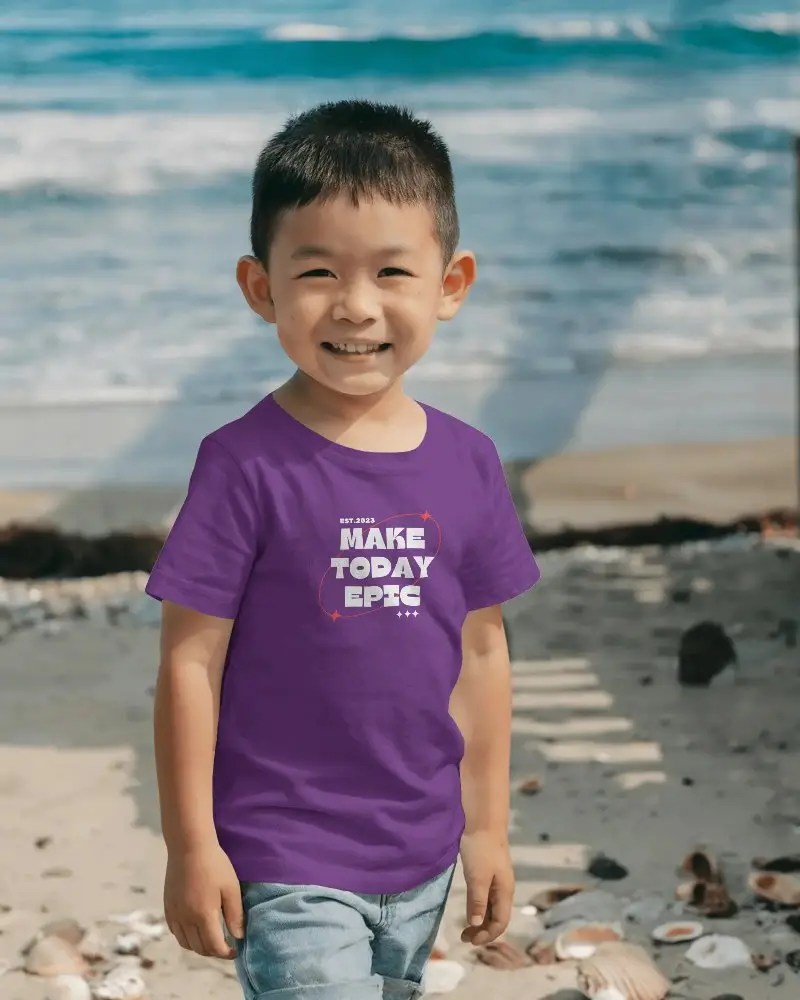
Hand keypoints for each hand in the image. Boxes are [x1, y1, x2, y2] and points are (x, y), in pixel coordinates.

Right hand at [163, 843, 243, 958]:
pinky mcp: (167, 908)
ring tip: (211, 938)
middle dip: (214, 951)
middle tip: (225, 944)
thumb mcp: (231, 888)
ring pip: (185, 943)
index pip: (214, 947)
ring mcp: (174, 914)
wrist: (189, 847)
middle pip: (199, 948)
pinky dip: (186, 937)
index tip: (235, 950)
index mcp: (203, 916)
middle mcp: (186, 919)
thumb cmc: (214, 865)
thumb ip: (234, 915)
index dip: (226, 953)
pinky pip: (176, 932)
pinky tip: (195, 928)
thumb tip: (238, 936)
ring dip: (199, 946)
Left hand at [459, 831, 514, 945]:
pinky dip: (479, 907)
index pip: (501, 922)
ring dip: (480, 920)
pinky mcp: (488, 872)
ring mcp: (497, 879)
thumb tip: (477, 925)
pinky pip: (486, 897)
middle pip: (498, 917)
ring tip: (465, 927)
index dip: (487, 935)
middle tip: (464, 937)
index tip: (470, 940)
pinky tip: (470, 908)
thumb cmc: (481, 850)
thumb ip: (478, 902)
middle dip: (483, 930)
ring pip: (492, 907)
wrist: (483, 822)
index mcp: (505, 891)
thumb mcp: (477, 878)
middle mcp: (504, 888)